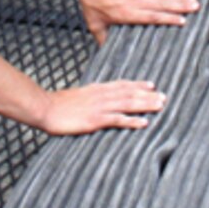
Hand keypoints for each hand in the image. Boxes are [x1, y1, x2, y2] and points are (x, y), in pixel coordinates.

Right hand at [38, 79, 166, 134]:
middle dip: (148, 95)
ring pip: (128, 104)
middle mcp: (101, 95)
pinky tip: (143, 123)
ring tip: (160, 106)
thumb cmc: (57, 105)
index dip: (138, 85)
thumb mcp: (76, 97)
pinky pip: (118, 119)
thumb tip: (96, 100)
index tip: (152, 85)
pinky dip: (132, 121)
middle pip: (129, 93)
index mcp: (96, 89)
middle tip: (164, 97)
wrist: (44, 108)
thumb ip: (89, 97)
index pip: (122, 84)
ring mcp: (99, 107)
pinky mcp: (95, 120)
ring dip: (145, 105)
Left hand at [75, 0, 198, 43]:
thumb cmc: (92, 2)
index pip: (152, 17)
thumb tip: (107, 55)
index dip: (168, 19)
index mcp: (128, 14)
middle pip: (162, 4)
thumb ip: (104, 40)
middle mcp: (136, 1)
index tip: (183, 21)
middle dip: (180, 6)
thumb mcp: (95, 25)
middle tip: (196, 8)